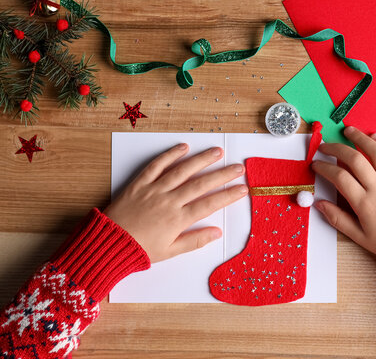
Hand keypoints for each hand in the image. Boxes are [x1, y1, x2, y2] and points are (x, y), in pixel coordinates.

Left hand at [104, 144, 247, 262]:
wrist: (108, 243)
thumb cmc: (139, 250)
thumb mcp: (170, 252)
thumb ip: (195, 241)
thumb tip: (217, 232)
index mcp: (178, 220)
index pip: (210, 204)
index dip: (228, 195)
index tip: (243, 189)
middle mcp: (169, 201)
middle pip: (201, 184)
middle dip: (222, 175)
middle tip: (238, 167)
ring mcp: (155, 189)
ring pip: (182, 171)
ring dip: (201, 160)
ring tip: (217, 152)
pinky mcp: (140, 183)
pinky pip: (157, 165)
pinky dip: (170, 155)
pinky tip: (183, 147)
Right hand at [312, 127, 375, 256]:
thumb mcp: (359, 236)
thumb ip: (337, 219)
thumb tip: (318, 204)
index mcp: (364, 204)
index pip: (339, 177)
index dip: (324, 167)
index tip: (316, 164)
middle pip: (355, 160)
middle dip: (337, 148)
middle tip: (325, 146)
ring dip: (361, 138)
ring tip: (349, 131)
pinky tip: (375, 137)